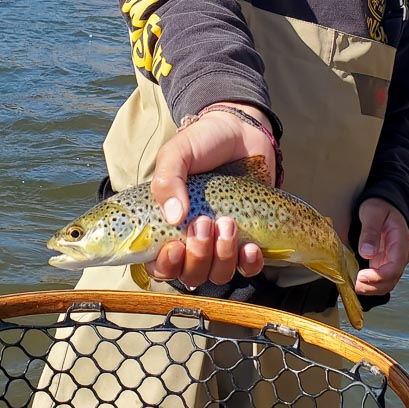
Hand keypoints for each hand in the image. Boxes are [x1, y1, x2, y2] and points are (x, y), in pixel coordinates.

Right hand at [145, 103, 275, 287]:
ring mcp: (220, 242)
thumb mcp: (177, 153)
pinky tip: (250, 246)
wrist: (242, 132)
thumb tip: (173, 216)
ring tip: (228, 222)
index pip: (158, 264)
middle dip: (197, 256)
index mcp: (165, 224)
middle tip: (204, 222)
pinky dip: (249, 263)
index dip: (165, 265)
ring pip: (217, 274)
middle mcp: (191, 239)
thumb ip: (167, 179)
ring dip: (222, 256)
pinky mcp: (248, 240)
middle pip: (189, 274)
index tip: (175, 248)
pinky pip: (247, 268)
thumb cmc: (203, 142)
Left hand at [354, 198, 408, 295]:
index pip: (395, 268)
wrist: (385, 205)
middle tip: (354, 285)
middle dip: (373, 286)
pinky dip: (370, 285)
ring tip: (354, 286)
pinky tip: (356, 283)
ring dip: (371, 289)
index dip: (379, 277)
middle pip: (391, 279)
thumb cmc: (380, 207)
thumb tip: (367, 253)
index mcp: (401, 243)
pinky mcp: (384, 263)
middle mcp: (400, 255)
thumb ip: (370, 231)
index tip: (362, 277)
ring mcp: (393, 260)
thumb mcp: (373, 213)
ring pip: (386, 283)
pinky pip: (380, 279)